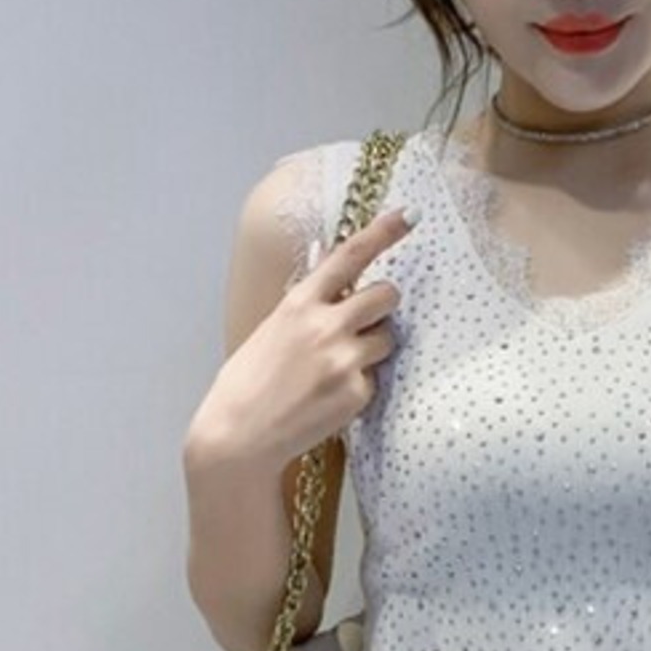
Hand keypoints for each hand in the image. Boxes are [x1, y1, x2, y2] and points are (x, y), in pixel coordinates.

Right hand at [197, 204, 417, 470]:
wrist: (240, 435)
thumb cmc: (249, 381)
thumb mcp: (272, 328)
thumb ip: (305, 299)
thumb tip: (324, 261)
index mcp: (299, 303)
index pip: (349, 256)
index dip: (383, 232)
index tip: (410, 215)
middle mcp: (325, 326)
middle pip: (387, 295)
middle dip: (384, 304)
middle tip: (368, 319)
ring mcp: (344, 360)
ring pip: (387, 337)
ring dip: (373, 347)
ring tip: (337, 367)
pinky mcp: (357, 392)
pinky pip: (376, 378)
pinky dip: (360, 385)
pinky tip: (330, 398)